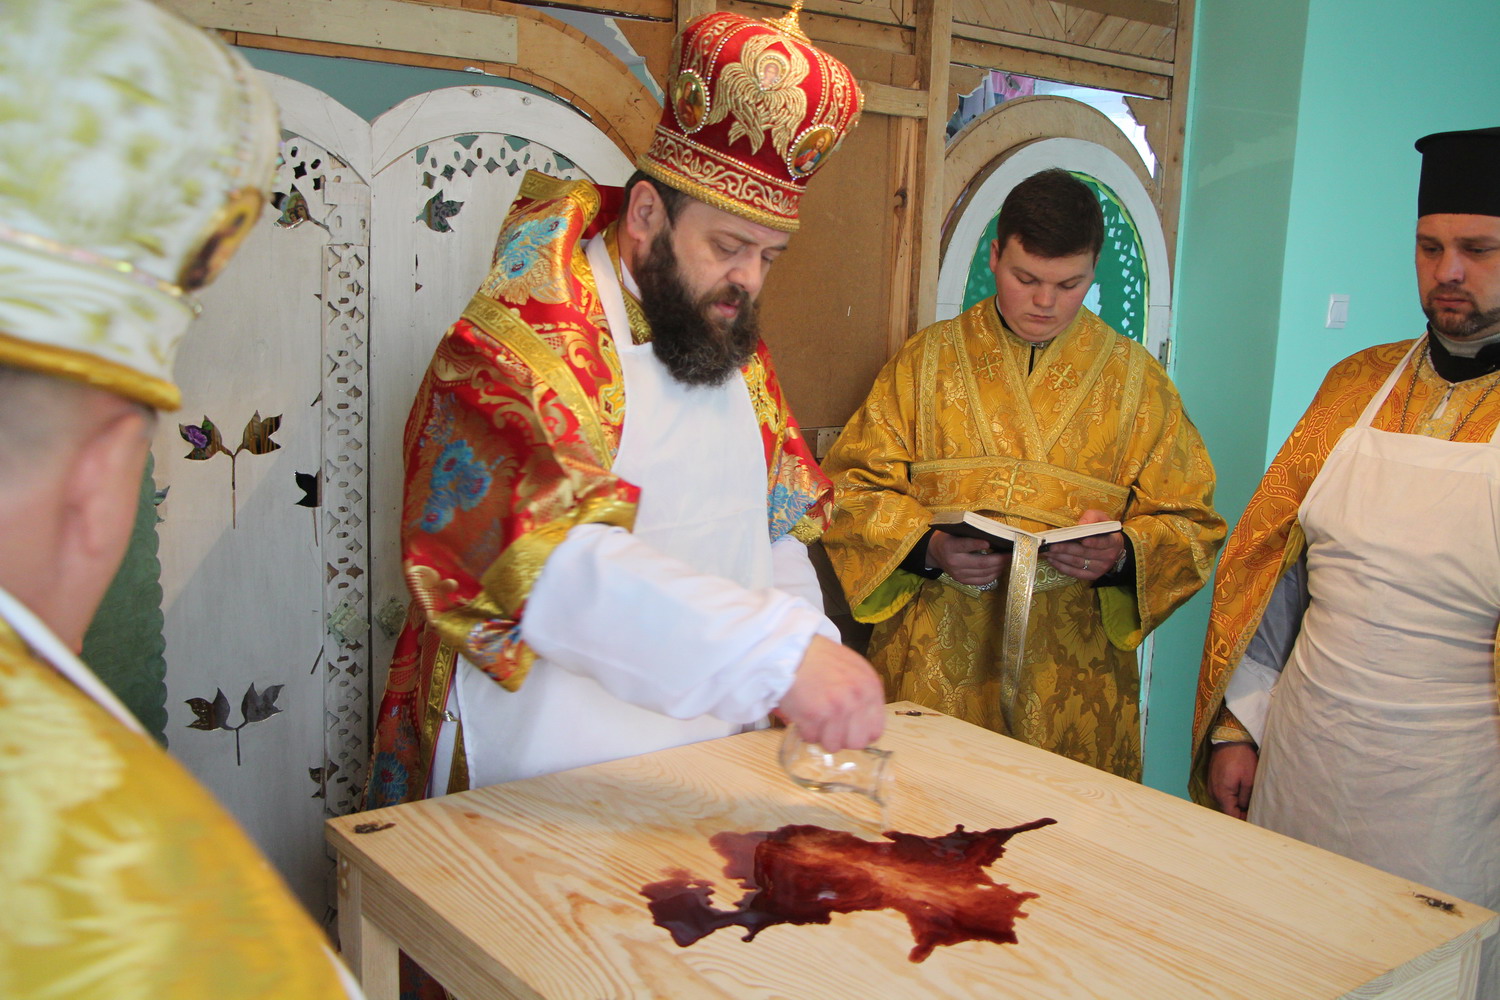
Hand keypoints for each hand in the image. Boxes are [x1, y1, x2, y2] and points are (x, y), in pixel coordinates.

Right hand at [775, 635, 885, 751]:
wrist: (792, 649)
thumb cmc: (820, 658)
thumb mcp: (854, 668)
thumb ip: (863, 694)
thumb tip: (865, 722)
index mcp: (870, 688)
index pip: (875, 731)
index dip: (859, 732)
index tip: (848, 728)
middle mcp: (857, 700)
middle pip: (856, 743)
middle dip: (841, 738)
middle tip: (829, 726)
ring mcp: (836, 709)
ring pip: (833, 745)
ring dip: (821, 735)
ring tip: (814, 717)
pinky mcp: (814, 715)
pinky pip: (811, 738)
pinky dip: (804, 730)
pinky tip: (802, 713)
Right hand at [926, 528, 1010, 586]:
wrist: (934, 552)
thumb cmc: (948, 536)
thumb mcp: (953, 530)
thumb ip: (969, 531)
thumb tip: (993, 532)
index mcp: (950, 546)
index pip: (965, 545)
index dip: (977, 544)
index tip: (990, 542)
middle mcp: (954, 562)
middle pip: (981, 563)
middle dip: (999, 559)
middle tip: (1011, 553)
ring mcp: (958, 574)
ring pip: (984, 573)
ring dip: (999, 567)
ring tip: (1009, 560)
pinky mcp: (962, 581)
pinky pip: (982, 580)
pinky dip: (994, 574)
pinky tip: (1000, 568)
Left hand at [1043, 508, 1123, 581]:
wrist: (1112, 550)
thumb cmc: (1104, 531)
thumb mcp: (1102, 519)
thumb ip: (1093, 517)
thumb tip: (1081, 524)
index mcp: (1113, 542)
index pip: (1104, 542)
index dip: (1094, 542)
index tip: (1083, 540)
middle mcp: (1108, 557)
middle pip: (1085, 553)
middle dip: (1066, 548)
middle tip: (1051, 545)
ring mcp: (1099, 568)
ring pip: (1077, 563)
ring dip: (1060, 557)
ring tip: (1047, 551)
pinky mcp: (1091, 576)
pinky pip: (1075, 573)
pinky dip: (1062, 567)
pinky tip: (1052, 559)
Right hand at [1208, 742, 1258, 818]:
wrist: (1230, 740)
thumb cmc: (1242, 758)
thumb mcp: (1250, 780)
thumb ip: (1246, 799)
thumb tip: (1244, 810)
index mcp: (1222, 793)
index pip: (1231, 815)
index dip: (1243, 819)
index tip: (1254, 817)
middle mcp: (1213, 792)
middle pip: (1226, 809)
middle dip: (1239, 811)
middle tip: (1254, 809)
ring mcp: (1211, 785)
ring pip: (1224, 802)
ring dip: (1234, 803)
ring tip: (1248, 800)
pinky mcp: (1211, 780)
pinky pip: (1221, 793)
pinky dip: (1230, 795)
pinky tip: (1239, 791)